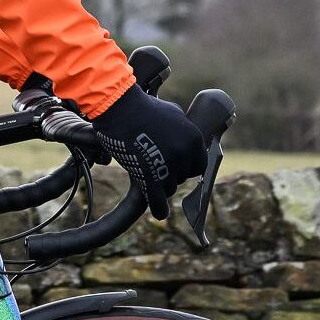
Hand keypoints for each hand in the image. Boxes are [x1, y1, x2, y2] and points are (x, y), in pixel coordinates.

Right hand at [91, 84, 208, 217]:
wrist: (120, 108)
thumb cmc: (143, 107)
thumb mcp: (174, 113)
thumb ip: (184, 130)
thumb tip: (188, 140)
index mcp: (194, 139)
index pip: (198, 165)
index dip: (186, 166)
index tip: (175, 165)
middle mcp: (184, 154)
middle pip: (183, 177)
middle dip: (171, 174)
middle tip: (155, 165)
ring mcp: (167, 167)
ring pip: (169, 188)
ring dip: (160, 185)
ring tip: (147, 175)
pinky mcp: (149, 177)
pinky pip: (158, 200)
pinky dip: (159, 208)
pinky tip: (159, 212)